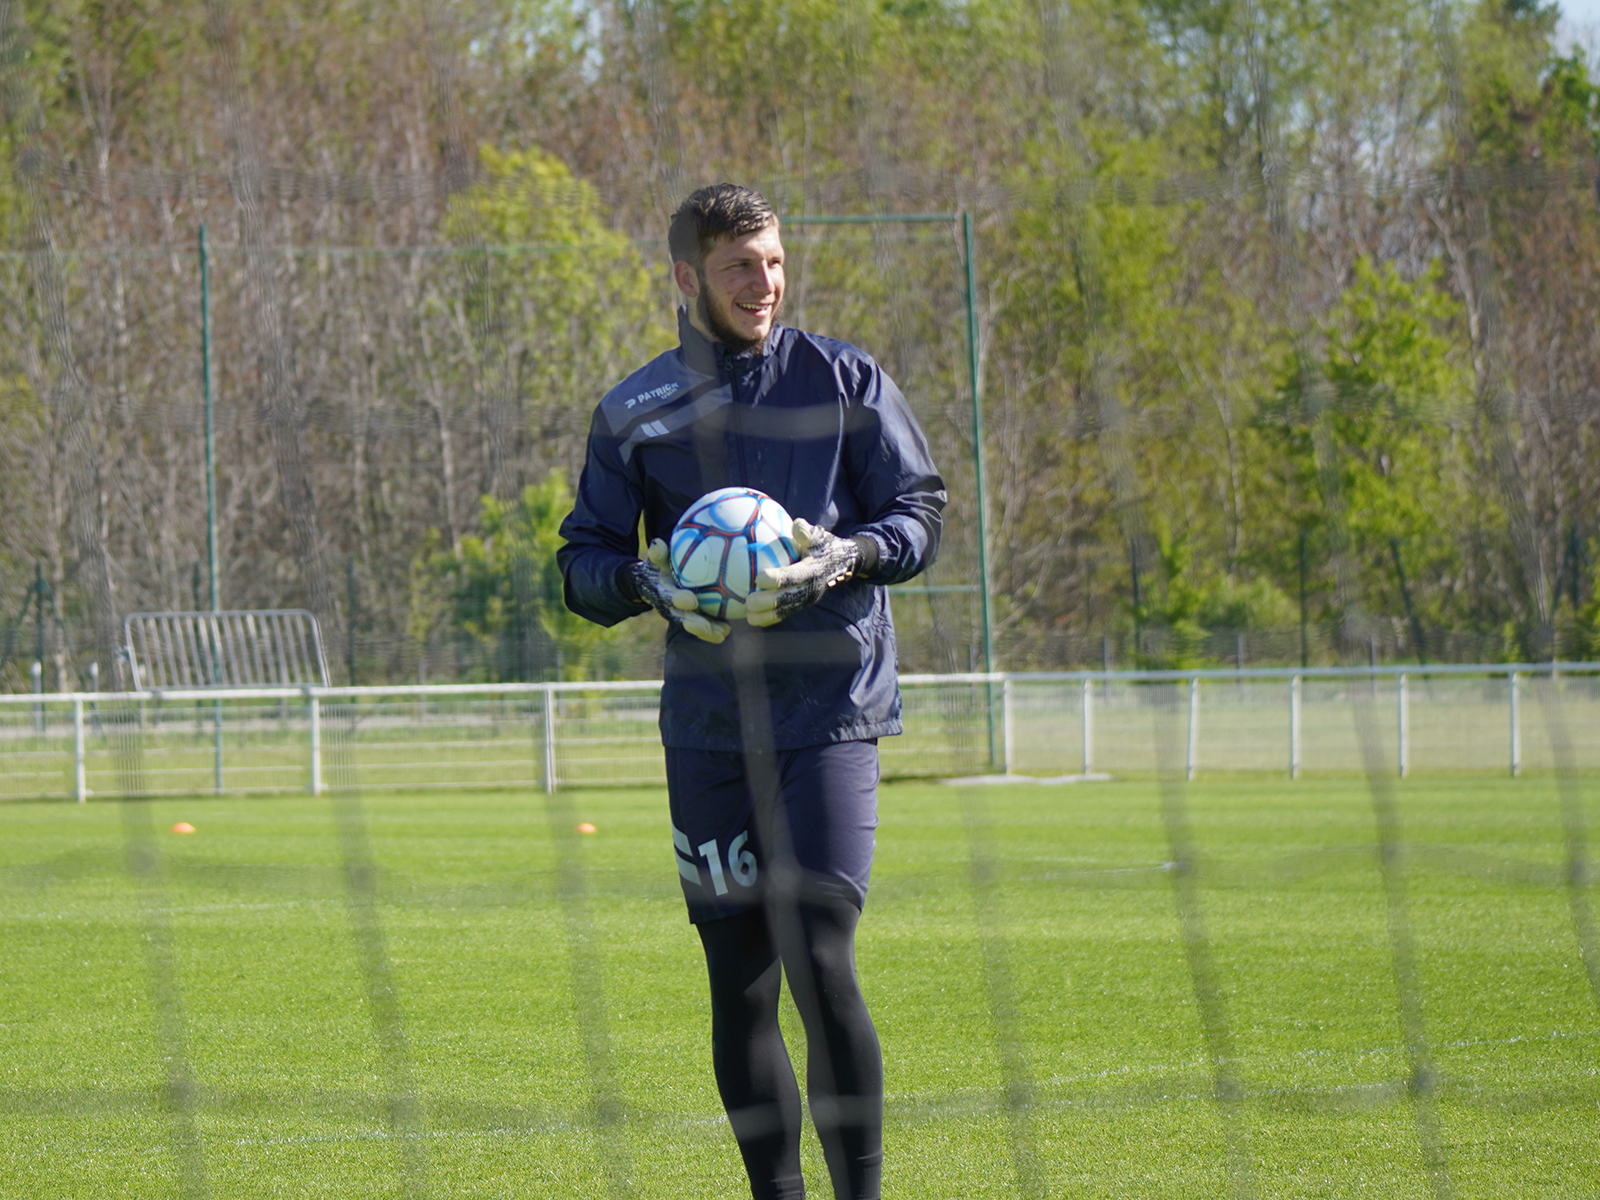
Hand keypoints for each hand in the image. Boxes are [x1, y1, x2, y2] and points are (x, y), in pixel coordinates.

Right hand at [624, 540, 730, 643]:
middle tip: (706, 626)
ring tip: (722, 633)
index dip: (678, 600)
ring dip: (707, 632)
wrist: (653, 583)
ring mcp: (679, 616)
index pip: (668, 597)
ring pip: (693, 626)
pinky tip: (726, 631)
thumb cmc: (660, 567)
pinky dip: (713, 631)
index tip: (692, 600)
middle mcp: (669, 607)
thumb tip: (657, 543)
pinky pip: (702, 627)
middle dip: (693, 623)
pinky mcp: (689, 620)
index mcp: (661, 592)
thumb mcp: (657, 558)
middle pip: (680, 618)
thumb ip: (657, 552)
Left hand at [746, 519, 862, 627]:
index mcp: (813, 571)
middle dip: (768, 603)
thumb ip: (808, 532)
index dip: (777, 579)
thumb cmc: (824, 546)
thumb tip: (796, 524)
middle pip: (788, 599)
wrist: (842, 564)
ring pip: (786, 611)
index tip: (759, 577)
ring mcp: (808, 599)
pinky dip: (771, 618)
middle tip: (748, 601)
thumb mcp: (820, 537)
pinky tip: (754, 619)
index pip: (794, 576)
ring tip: (749, 617)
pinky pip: (786, 613)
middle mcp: (812, 589)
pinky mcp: (803, 605)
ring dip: (767, 616)